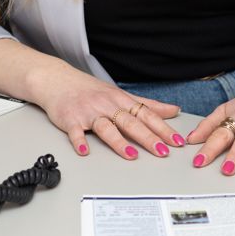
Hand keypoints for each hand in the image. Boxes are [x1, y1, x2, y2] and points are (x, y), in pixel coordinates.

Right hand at [30, 63, 184, 160]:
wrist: (58, 80)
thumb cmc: (90, 90)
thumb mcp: (121, 94)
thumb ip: (148, 105)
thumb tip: (173, 110)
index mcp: (121, 100)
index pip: (146, 115)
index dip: (163, 128)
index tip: (176, 141)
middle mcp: (107, 105)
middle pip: (130, 122)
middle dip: (148, 137)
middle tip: (162, 151)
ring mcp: (89, 112)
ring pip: (106, 127)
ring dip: (118, 142)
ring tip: (130, 155)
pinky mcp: (70, 120)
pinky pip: (75, 132)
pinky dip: (79, 141)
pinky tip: (85, 151)